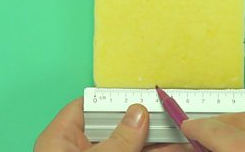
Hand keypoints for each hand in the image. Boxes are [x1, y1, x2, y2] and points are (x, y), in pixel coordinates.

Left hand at [34, 97, 189, 151]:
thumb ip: (119, 141)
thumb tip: (138, 114)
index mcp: (61, 140)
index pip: (85, 108)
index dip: (114, 100)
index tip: (141, 98)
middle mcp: (81, 150)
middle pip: (115, 127)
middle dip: (145, 123)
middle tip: (170, 117)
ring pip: (132, 147)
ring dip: (158, 143)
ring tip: (183, 136)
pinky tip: (177, 150)